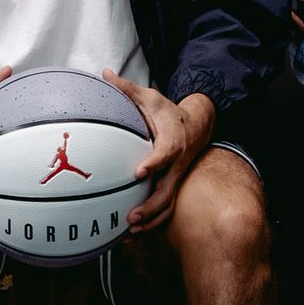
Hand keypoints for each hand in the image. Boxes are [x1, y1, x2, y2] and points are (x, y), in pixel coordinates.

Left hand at [102, 72, 214, 231]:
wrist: (198, 125)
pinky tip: (134, 230)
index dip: (154, 163)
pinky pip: (165, 207)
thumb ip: (127, 89)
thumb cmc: (169, 112)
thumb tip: (105, 74)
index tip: (139, 172)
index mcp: (173, 140)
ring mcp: (176, 177)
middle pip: (167, 189)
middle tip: (131, 216)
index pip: (166, 154)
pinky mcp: (172, 185)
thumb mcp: (151, 97)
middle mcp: (177, 163)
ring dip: (151, 219)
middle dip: (150, 205)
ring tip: (131, 229)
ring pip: (168, 204)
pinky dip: (153, 221)